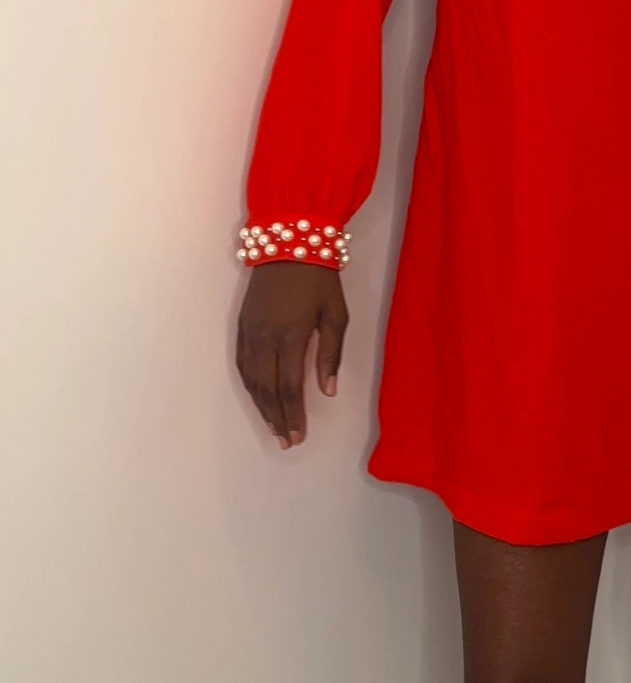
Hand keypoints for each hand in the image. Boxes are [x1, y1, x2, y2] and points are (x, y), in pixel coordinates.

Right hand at [235, 263, 348, 447]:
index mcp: (291, 335)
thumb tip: (326, 391)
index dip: (294, 414)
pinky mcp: (242, 324)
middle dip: (277, 417)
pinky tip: (258, 398)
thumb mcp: (336, 314)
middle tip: (287, 440)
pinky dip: (249, 386)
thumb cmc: (319, 278)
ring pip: (251, 379)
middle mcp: (265, 337)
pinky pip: (242, 363)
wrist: (289, 242)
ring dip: (262, 406)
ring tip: (274, 427)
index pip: (290, 386)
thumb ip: (331, 354)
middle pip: (267, 388)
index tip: (299, 435)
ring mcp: (249, 331)